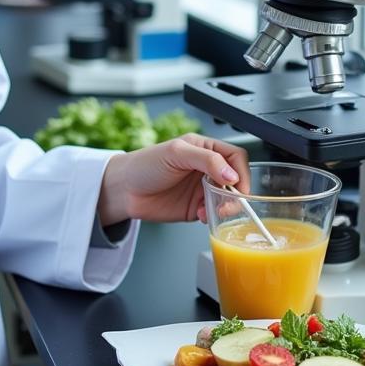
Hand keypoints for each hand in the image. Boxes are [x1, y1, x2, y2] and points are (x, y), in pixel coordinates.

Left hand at [97, 133, 249, 225]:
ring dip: (225, 207)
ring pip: (228, 199)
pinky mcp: (195, 206)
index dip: (240, 172)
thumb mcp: (176, 154)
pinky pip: (215, 213)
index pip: (235, 157)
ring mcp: (201, 188)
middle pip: (236, 180)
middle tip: (228, 203)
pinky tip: (200, 215)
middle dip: (236, 194)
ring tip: (211, 210)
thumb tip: (231, 174)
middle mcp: (206, 168)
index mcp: (204, 149)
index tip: (238, 187)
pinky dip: (212, 217)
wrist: (124, 191)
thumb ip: (207, 160)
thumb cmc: (144, 164)